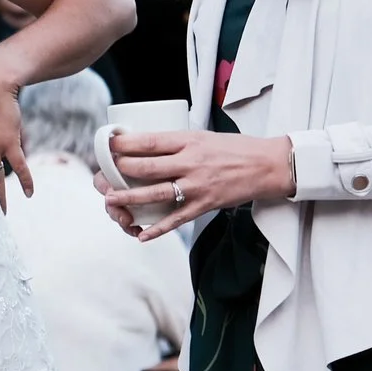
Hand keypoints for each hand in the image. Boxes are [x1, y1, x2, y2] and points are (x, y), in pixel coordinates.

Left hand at [99, 130, 293, 241]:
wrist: (268, 165)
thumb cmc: (234, 149)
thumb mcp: (204, 136)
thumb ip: (178, 143)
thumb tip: (146, 147)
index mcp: (189, 140)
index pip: (150, 141)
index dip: (125, 144)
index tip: (109, 145)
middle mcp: (191, 161)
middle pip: (148, 166)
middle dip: (121, 171)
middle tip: (104, 174)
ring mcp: (198, 185)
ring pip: (156, 193)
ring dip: (130, 198)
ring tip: (111, 200)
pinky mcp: (205, 204)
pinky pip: (176, 219)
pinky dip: (157, 229)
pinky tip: (141, 234)